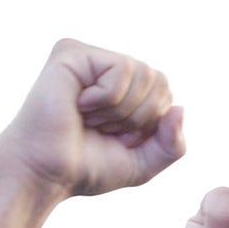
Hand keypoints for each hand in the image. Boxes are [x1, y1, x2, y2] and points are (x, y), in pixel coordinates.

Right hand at [0, 39, 186, 201]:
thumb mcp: (143, 162)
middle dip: (139, 117)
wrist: (47, 174)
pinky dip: (107, 100)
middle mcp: (104, 66)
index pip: (165, 91)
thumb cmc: (87, 167)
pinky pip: (120, 70)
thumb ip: (172, 143)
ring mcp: (87, 57)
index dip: (151, 123)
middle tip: (103, 128)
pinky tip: (79, 106)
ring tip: (90, 119)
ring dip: (121, 111)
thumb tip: (181, 108)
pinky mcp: (71, 53)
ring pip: (143, 74)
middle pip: (159, 79)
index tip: (119, 138)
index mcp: (121, 86)